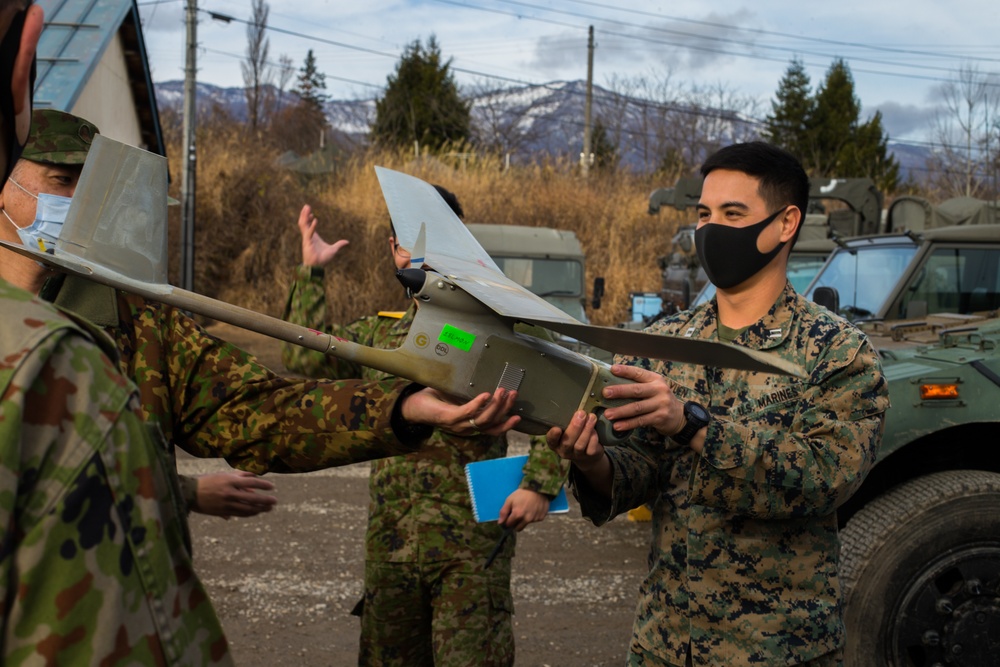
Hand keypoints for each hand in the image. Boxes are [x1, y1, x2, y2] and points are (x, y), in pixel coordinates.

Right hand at [194, 471, 276, 518]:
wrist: (190, 493)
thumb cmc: (208, 481)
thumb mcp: (224, 475)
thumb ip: (239, 476)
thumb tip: (254, 478)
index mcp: (230, 481)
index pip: (251, 482)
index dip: (263, 484)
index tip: (272, 486)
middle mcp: (229, 492)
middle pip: (252, 498)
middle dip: (265, 500)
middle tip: (274, 501)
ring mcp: (226, 503)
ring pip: (247, 508)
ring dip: (260, 509)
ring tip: (268, 508)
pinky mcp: (223, 511)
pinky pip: (240, 513)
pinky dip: (250, 513)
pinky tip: (256, 512)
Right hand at [298, 204, 348, 267]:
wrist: (317, 267)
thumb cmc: (323, 259)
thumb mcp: (333, 250)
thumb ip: (339, 245)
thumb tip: (347, 242)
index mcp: (313, 237)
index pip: (309, 225)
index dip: (309, 218)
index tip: (311, 213)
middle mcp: (309, 236)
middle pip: (305, 223)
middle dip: (305, 214)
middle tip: (306, 206)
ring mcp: (307, 239)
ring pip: (303, 225)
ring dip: (304, 217)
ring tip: (306, 208)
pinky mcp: (307, 242)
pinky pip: (309, 233)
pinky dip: (312, 226)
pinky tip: (315, 219)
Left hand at [401, 387, 519, 436]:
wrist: (412, 407)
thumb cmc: (434, 401)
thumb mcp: (456, 398)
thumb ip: (469, 394)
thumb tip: (482, 376)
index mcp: (469, 425)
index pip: (492, 429)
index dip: (506, 424)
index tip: (519, 416)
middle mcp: (466, 428)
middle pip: (491, 423)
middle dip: (505, 409)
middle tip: (513, 394)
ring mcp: (458, 424)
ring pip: (482, 419)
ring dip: (495, 406)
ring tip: (503, 391)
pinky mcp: (449, 417)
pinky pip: (468, 412)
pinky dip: (478, 404)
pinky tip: (486, 394)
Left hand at [499, 488, 551, 530]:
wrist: (538, 488)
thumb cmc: (522, 493)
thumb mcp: (510, 500)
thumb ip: (504, 512)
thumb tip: (500, 523)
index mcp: (517, 515)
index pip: (509, 524)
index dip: (508, 520)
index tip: (510, 516)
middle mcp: (526, 519)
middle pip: (518, 528)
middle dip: (516, 524)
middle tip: (517, 515)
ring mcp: (534, 519)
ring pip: (526, 524)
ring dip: (524, 520)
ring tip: (526, 509)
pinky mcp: (541, 518)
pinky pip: (534, 521)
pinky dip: (532, 517)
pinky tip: (533, 509)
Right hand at [546, 410, 610, 496]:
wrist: (586, 454)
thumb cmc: (574, 435)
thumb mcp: (567, 429)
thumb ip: (567, 421)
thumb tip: (575, 406)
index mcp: (555, 443)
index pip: (551, 440)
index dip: (553, 435)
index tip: (557, 428)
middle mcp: (564, 450)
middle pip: (567, 442)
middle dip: (575, 427)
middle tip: (581, 413)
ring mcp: (576, 455)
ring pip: (580, 444)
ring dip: (587, 429)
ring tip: (592, 417)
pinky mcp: (589, 456)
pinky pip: (591, 448)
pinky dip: (593, 437)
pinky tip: (595, 429)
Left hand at [601, 364, 683, 435]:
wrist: (678, 416)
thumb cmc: (659, 399)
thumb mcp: (653, 387)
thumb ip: (638, 384)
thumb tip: (612, 382)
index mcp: (655, 379)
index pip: (639, 373)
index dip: (626, 371)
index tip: (612, 369)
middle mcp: (659, 390)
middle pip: (636, 390)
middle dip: (619, 391)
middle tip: (605, 393)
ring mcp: (661, 404)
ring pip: (637, 408)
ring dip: (621, 411)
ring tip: (607, 414)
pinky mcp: (660, 418)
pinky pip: (641, 421)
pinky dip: (628, 424)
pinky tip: (617, 426)